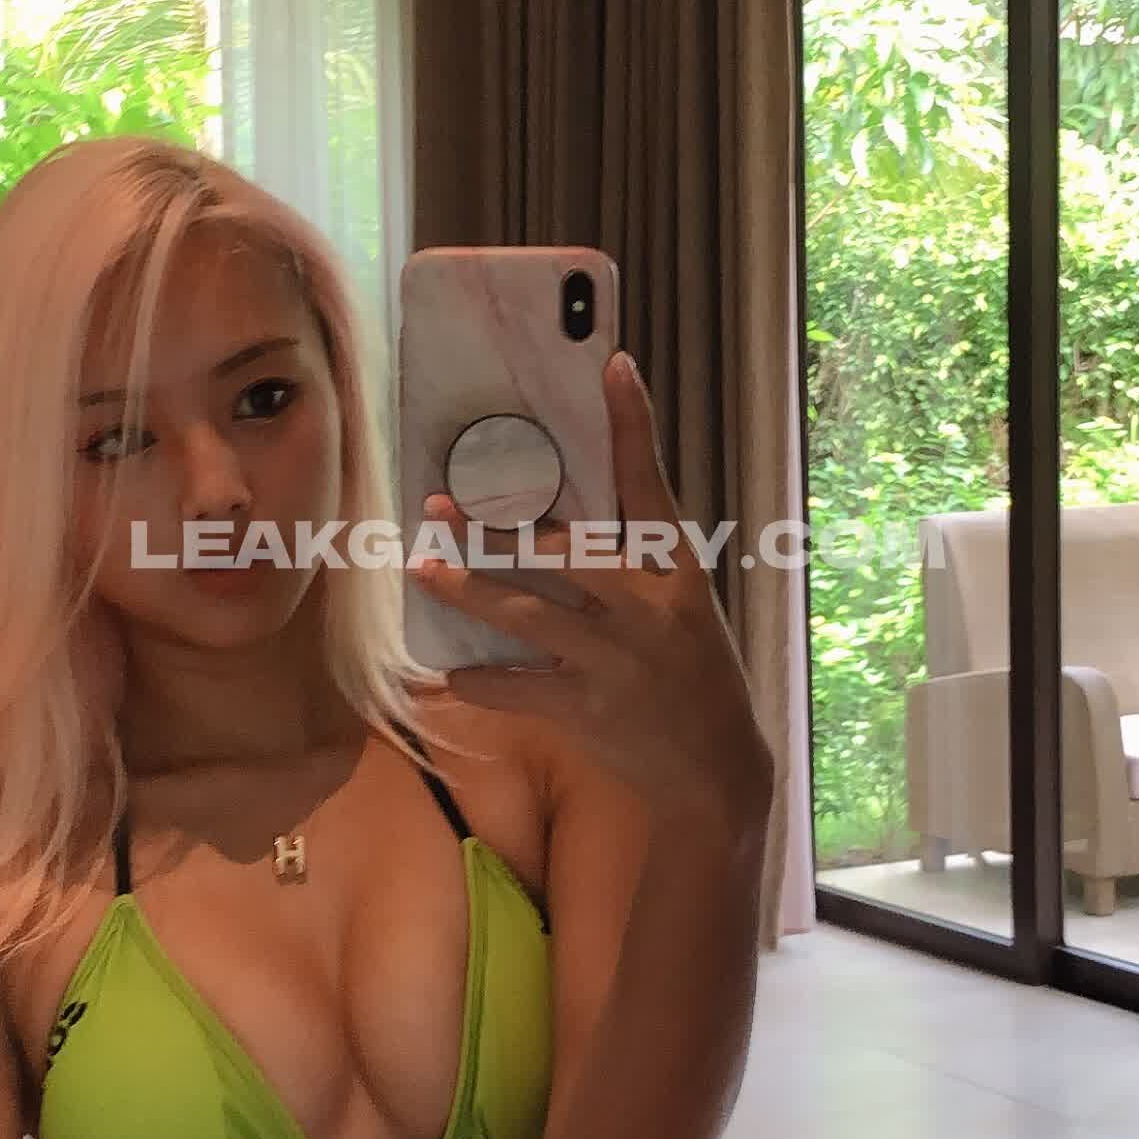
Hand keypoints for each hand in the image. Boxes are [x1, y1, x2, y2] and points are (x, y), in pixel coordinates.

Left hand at [408, 349, 775, 826]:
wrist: (715, 770)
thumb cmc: (691, 674)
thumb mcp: (681, 607)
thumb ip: (631, 564)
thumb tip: (552, 519)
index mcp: (676, 570)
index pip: (650, 486)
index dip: (632, 425)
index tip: (614, 368)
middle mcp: (648, 606)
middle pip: (564, 550)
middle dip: (498, 529)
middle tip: (443, 505)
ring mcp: (617, 659)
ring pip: (526, 615)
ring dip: (467, 592)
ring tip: (423, 570)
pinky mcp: (589, 708)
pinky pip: (515, 686)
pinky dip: (477, 680)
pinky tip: (447, 673)